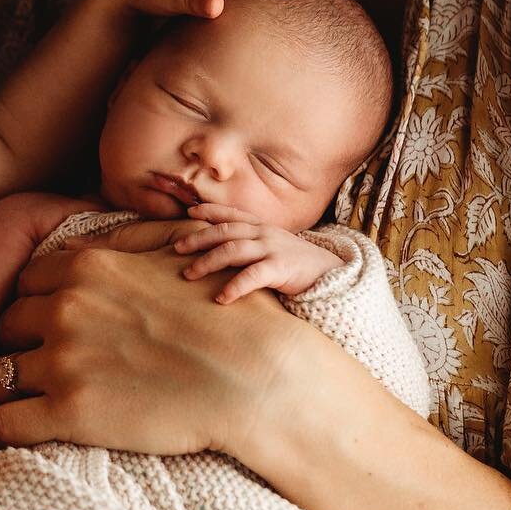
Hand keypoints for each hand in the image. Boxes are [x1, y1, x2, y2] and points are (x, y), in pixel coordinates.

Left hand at [0, 228, 300, 463]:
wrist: (256, 377)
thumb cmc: (226, 315)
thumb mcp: (174, 256)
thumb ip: (122, 245)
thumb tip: (76, 240)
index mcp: (86, 269)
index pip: (25, 283)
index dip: (32, 305)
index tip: (41, 325)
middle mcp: (64, 309)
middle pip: (7, 325)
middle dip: (17, 343)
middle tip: (30, 363)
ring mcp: (63, 362)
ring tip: (7, 401)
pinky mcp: (69, 414)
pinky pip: (2, 422)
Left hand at [174, 204, 339, 303]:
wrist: (333, 273)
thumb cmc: (297, 263)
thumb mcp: (274, 246)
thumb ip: (252, 245)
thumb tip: (223, 251)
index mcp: (262, 227)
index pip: (231, 214)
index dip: (209, 211)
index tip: (189, 213)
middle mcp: (264, 233)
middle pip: (224, 231)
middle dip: (198, 238)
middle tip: (177, 249)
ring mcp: (273, 249)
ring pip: (233, 250)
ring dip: (208, 262)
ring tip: (189, 274)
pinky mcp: (281, 268)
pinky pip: (253, 276)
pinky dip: (235, 286)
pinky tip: (221, 298)